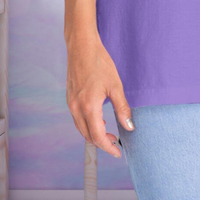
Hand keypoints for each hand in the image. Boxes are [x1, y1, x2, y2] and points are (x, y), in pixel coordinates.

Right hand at [65, 33, 133, 158]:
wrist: (81, 47)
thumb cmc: (100, 63)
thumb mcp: (115, 86)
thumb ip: (122, 108)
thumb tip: (130, 127)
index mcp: (88, 107)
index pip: (97, 136)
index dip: (108, 147)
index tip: (118, 153)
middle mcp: (76, 109)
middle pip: (88, 136)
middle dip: (101, 142)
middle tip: (116, 142)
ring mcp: (71, 104)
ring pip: (81, 128)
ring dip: (94, 134)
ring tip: (109, 133)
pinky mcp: (70, 98)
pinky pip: (78, 119)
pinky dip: (88, 125)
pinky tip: (99, 119)